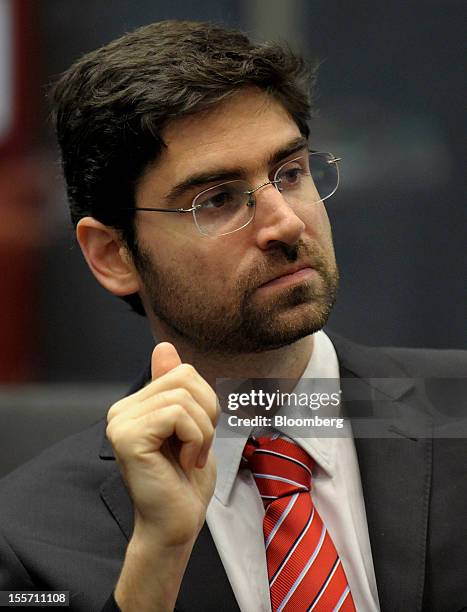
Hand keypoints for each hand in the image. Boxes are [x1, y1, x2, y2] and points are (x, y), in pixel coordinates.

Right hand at [106, 342, 216, 545]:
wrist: (176, 525)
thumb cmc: (185, 480)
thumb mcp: (189, 425)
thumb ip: (174, 388)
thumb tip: (163, 346)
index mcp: (135, 404)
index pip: (181, 371)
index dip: (205, 401)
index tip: (198, 436)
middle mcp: (121, 409)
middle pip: (185, 377)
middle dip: (207, 413)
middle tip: (198, 448)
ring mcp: (120, 422)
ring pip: (184, 397)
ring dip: (203, 432)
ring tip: (191, 457)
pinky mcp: (127, 437)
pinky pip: (177, 415)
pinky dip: (195, 439)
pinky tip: (183, 462)